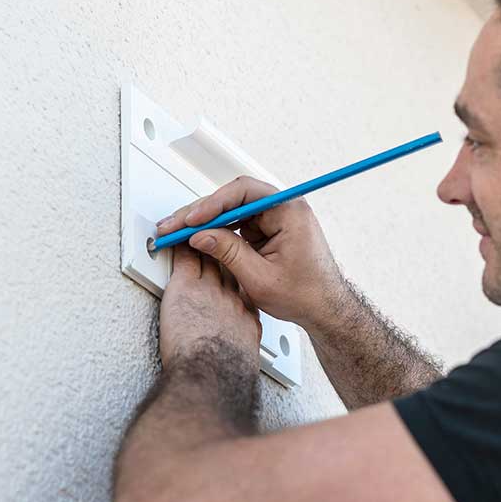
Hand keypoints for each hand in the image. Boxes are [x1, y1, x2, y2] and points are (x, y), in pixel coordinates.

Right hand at [156, 176, 345, 329]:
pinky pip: (238, 223)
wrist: (324, 308)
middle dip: (202, 212)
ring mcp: (275, 218)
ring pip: (232, 210)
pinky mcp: (268, 229)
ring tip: (179, 231)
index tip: (192, 219)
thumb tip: (200, 236)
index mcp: (290, 211)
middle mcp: (283, 209)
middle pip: (234, 198)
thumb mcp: (260, 278)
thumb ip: (229, 253)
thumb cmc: (306, 294)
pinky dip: (217, 231)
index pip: (244, 193)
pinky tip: (198, 238)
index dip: (213, 204)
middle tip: (175, 224)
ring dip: (206, 221)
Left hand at [159, 244, 261, 369]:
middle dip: (223, 257)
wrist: (211, 372)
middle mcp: (231, 299)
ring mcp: (210, 290)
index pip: (243, 289)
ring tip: (195, 236)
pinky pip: (185, 258)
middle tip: (215, 246)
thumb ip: (239, 350)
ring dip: (203, 246)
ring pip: (209, 259)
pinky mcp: (186, 286)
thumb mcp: (242, 362)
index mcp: (246, 318)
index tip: (232, 273)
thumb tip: (232, 360)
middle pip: (229, 269)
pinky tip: (175, 238)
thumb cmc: (223, 375)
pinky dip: (180, 247)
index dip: (237, 277)